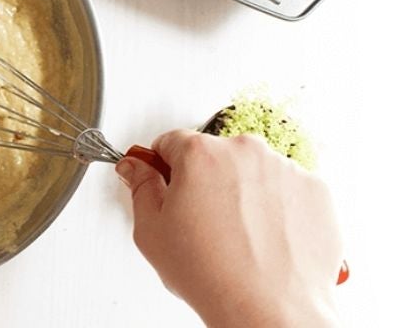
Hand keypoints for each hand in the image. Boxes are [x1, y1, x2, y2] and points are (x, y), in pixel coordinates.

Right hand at [115, 130, 342, 326]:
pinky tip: (264, 238)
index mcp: (200, 154)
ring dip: (242, 192)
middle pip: (215, 154)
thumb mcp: (151, 231)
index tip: (166, 183)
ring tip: (236, 236)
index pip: (172, 142)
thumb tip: (137, 168)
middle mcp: (245, 151)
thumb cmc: (212, 274)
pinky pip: (287, 189)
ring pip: (252, 171)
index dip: (163, 165)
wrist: (268, 310)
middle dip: (204, 180)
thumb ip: (141, 188)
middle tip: (200, 221)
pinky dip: (276, 207)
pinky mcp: (315, 190)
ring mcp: (285, 169)